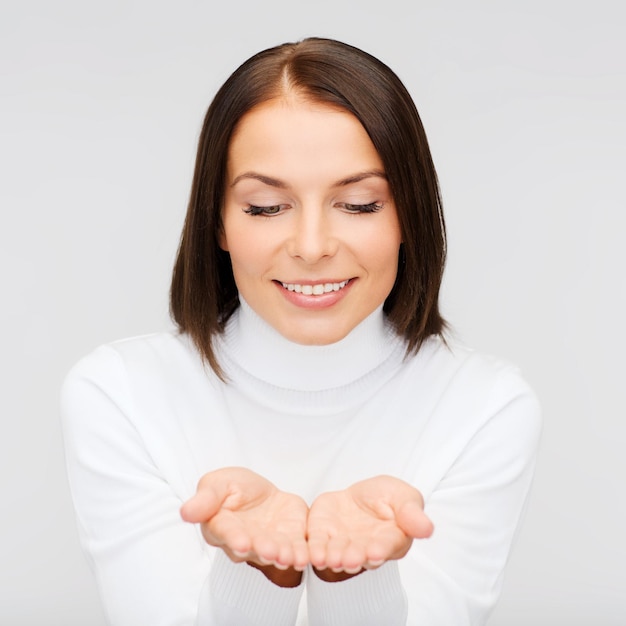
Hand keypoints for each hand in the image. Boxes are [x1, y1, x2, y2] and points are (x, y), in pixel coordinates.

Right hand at [180, 467, 308, 579]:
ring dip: (283, 556)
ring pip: (275, 553)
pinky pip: (296, 549)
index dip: (234, 538)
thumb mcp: (217, 484)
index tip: (242, 542)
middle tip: (271, 551)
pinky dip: (301, 554)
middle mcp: (244, 542)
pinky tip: (307, 555)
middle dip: (263, 549)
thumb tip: (185, 512)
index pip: (226, 534)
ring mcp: (268, 544)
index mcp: (221, 527)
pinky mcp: (290, 540)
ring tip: (291, 556)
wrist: (258, 492)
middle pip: (253, 548)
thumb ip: (206, 499)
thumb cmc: (231, 488)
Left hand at [307, 475, 432, 579]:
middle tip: (350, 559)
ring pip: (338, 554)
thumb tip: (427, 528)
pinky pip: (318, 545)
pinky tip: (313, 555)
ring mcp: (343, 544)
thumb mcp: (403, 497)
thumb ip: (411, 512)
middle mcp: (366, 548)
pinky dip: (315, 550)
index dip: (381, 549)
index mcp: (391, 540)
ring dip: (334, 558)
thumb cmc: (388, 498)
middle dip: (355, 557)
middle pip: (361, 555)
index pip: (387, 546)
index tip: (375, 552)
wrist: (361, 494)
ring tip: (331, 559)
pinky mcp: (323, 535)